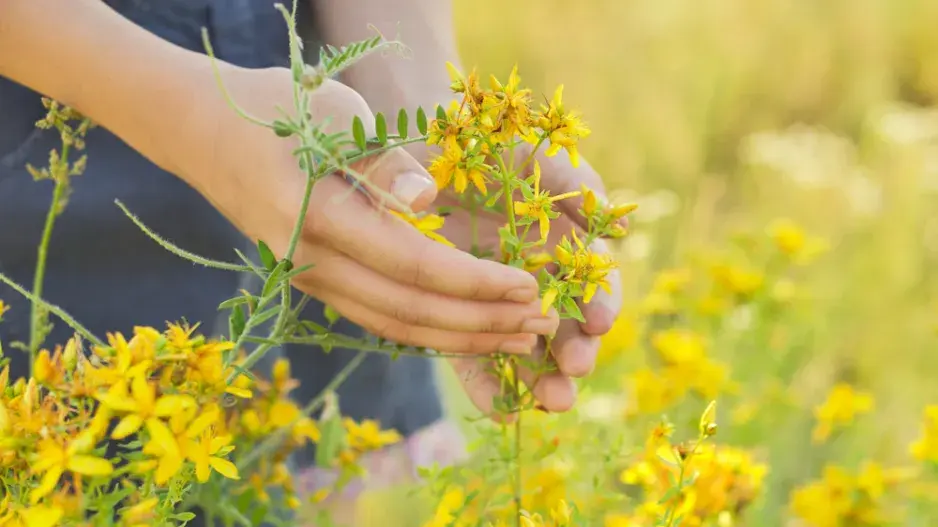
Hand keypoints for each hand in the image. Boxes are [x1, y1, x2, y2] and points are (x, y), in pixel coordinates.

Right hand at [188, 66, 559, 353]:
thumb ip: (382, 160)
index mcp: (320, 218)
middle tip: (542, 327)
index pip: (415, 268)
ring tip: (516, 341)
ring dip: (459, 338)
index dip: (477, 284)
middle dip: (481, 323)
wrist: (201, 130)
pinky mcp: (310, 280)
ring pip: (393, 326)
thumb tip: (428, 199)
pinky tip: (465, 330)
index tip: (530, 288)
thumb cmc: (276, 109)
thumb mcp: (333, 113)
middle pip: (409, 312)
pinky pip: (376, 316)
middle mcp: (310, 262)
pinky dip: (426, 329)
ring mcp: (306, 278)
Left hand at [406, 141, 623, 416]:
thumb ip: (578, 186)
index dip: (601, 305)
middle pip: (565, 328)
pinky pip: (474, 356)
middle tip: (574, 375)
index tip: (600, 322)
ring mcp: (497, 301)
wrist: (425, 147)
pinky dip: (489, 384)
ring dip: (541, 379)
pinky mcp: (458, 316)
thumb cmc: (487, 145)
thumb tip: (622, 232)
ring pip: (525, 350)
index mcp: (562, 246)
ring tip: (550, 403)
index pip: (593, 285)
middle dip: (574, 355)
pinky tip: (503, 410)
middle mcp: (536, 280)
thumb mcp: (535, 157)